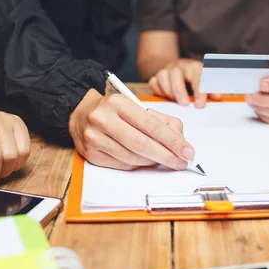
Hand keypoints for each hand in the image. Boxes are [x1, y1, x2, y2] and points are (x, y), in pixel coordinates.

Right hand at [69, 90, 195, 170]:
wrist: (81, 113)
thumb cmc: (115, 111)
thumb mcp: (137, 107)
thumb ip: (161, 121)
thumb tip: (180, 141)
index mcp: (118, 103)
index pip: (151, 125)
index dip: (172, 141)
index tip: (187, 151)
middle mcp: (103, 119)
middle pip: (142, 144)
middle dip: (166, 156)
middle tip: (181, 162)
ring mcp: (94, 138)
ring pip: (132, 158)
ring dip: (153, 162)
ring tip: (164, 160)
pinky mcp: (91, 154)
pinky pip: (122, 165)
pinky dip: (138, 165)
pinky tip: (145, 160)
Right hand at [148, 58, 220, 107]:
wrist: (179, 69)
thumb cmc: (194, 79)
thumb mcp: (204, 82)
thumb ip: (210, 90)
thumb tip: (218, 96)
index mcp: (194, 67)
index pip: (197, 77)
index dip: (199, 91)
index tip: (200, 105)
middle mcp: (179, 67)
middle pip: (176, 73)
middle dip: (179, 90)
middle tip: (184, 104)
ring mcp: (167, 70)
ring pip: (162, 75)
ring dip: (168, 90)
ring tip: (174, 100)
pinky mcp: (157, 76)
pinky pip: (153, 81)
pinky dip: (157, 89)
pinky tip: (164, 96)